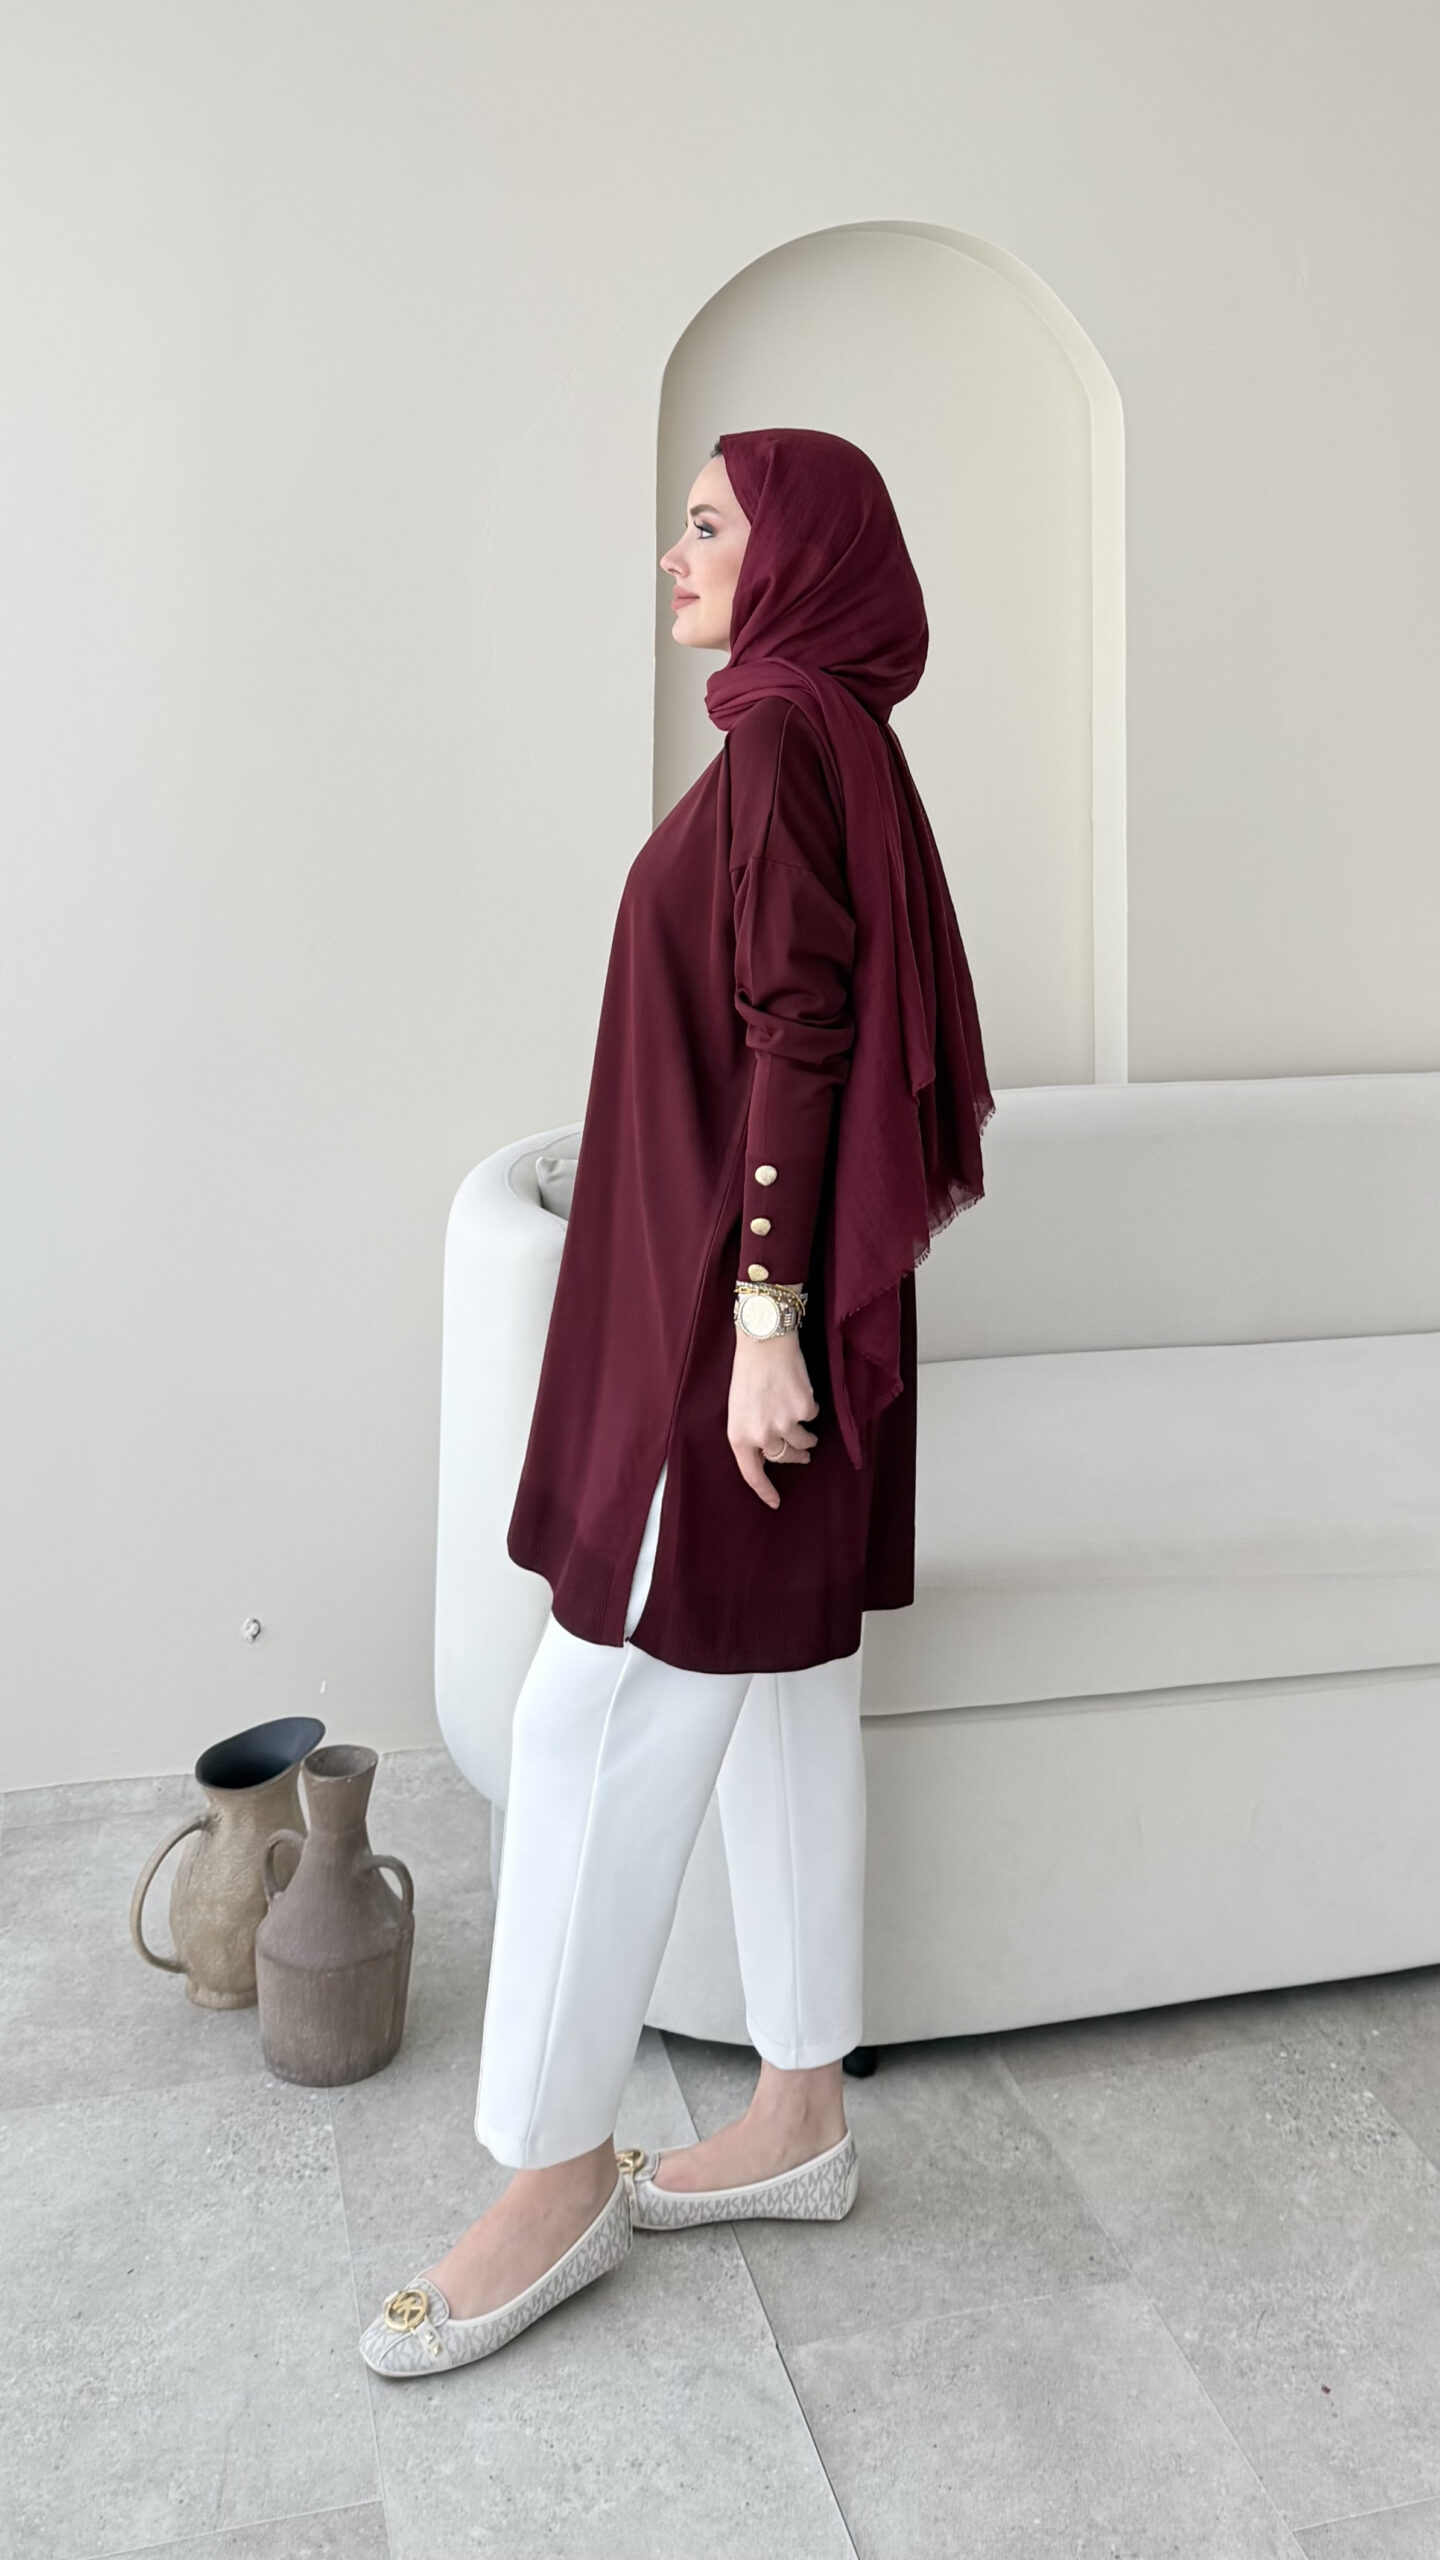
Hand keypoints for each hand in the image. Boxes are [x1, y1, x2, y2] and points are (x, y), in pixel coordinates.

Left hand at [728, 1327, 819, 1507]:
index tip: (776, 1503)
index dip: (765, 1491)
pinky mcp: (804, 1410)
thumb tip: (773, 1452)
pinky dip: (809, 1406)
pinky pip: (813, 1416)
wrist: (763, 1341)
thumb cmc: (748, 1373)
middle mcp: (761, 1435)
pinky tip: (798, 1390)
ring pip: (804, 1442)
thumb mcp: (738, 1409)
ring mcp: (784, 1424)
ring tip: (800, 1417)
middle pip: (785, 1458)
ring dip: (806, 1436)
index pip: (752, 1474)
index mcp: (739, 1436)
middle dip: (796, 1456)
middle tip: (803, 1453)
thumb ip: (752, 1433)